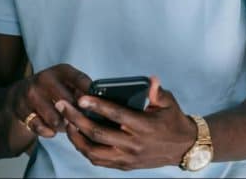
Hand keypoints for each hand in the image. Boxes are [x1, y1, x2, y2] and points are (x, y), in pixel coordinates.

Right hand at [7, 64, 92, 138]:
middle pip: (68, 102)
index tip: (96, 106)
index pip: (80, 80)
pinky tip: (52, 129)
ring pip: (56, 119)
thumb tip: (101, 104)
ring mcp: (32, 94)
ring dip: (63, 126)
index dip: (89, 95)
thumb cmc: (52, 89)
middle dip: (76, 115)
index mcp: (61, 70)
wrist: (20, 94)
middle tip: (80, 121)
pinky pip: (42, 128)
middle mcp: (45, 79)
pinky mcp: (23, 110)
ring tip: (66, 125)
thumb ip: (82, 90)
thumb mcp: (66, 82)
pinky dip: (50, 132)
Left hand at [57, 76, 197, 169]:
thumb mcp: (169, 103)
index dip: (96, 106)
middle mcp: (133, 144)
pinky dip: (85, 150)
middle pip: (98, 133)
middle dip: (76, 119)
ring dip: (76, 137)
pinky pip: (99, 160)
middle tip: (63, 106)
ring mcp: (127, 158)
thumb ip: (157, 92)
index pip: (115, 115)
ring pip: (93, 151)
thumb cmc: (173, 121)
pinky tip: (78, 137)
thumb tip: (151, 79)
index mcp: (144, 126)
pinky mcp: (124, 165)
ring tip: (67, 123)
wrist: (183, 147)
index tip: (81, 98)